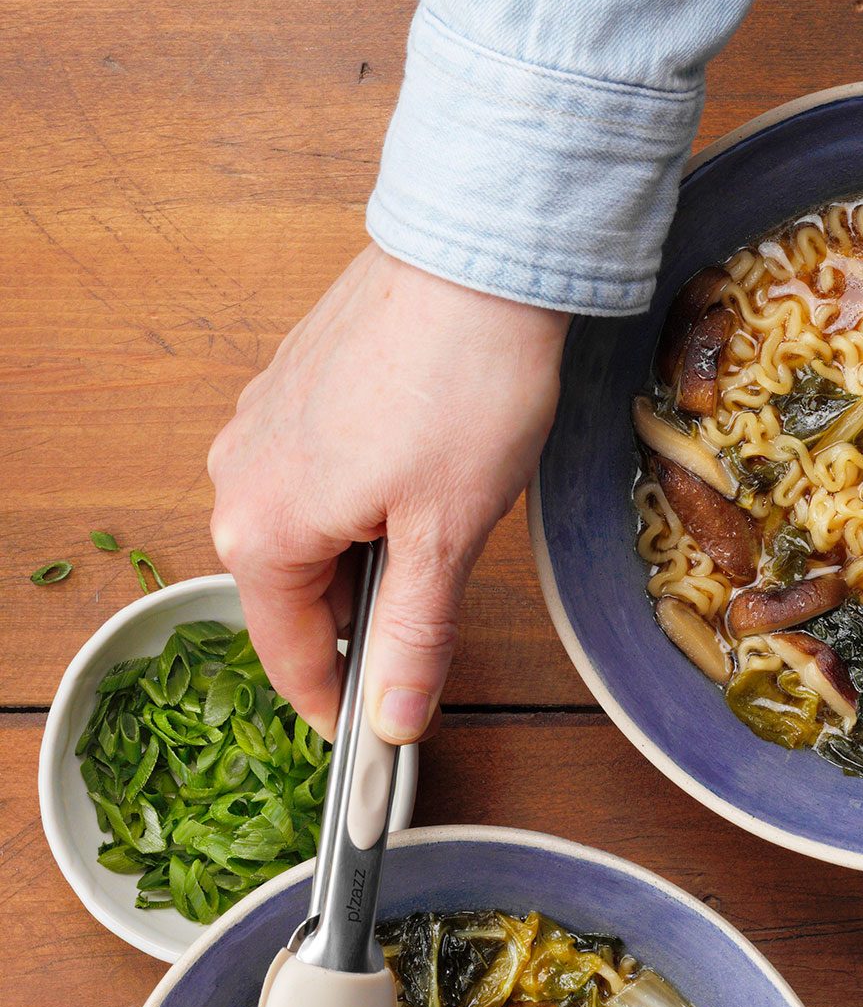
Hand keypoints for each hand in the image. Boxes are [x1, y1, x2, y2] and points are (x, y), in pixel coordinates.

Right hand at [208, 244, 570, 742]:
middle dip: (363, 622)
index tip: (380, 742)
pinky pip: (322, 476)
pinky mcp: (297, 388)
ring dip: (371, 556)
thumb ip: (412, 636)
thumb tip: (393, 720)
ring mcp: (262, 425)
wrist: (478, 264)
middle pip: (298, 592)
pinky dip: (369, 502)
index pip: (290, 653)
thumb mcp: (445, 538)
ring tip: (447, 534)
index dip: (339, 705)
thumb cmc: (465, 390)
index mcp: (261, 527)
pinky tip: (430, 481)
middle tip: (436, 634)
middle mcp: (239, 475)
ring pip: (314, 531)